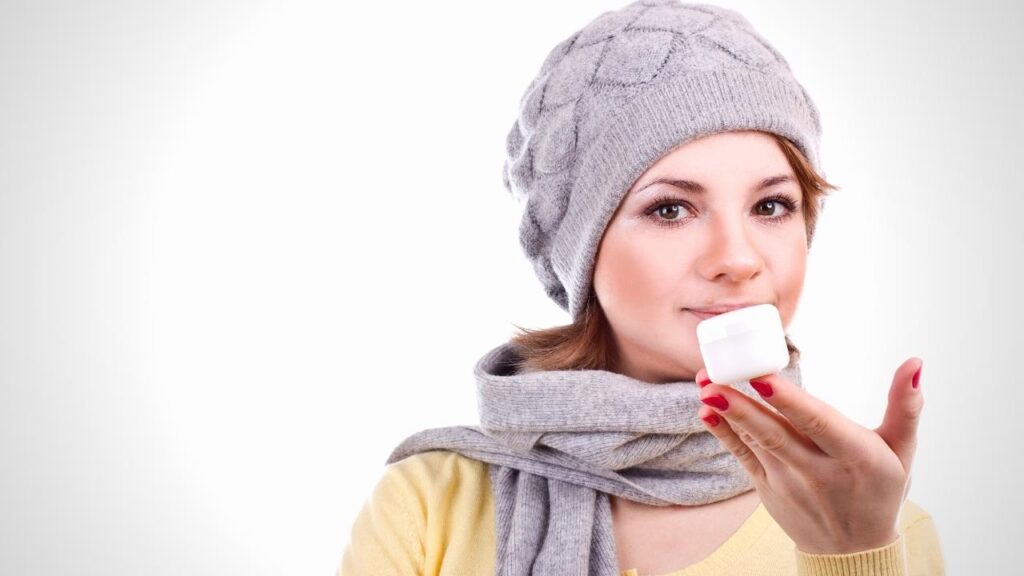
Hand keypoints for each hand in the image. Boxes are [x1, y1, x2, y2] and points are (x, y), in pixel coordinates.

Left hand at [696, 358, 923, 553]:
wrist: (854, 551)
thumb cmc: (880, 490)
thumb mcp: (902, 451)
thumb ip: (906, 406)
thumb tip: (915, 364)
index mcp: (856, 457)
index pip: (818, 424)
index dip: (789, 402)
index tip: (762, 379)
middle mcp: (818, 471)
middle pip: (776, 433)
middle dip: (743, 406)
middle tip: (714, 378)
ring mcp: (788, 482)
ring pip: (755, 442)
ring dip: (727, 412)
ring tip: (704, 384)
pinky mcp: (767, 489)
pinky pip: (742, 457)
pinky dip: (723, 435)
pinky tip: (706, 413)